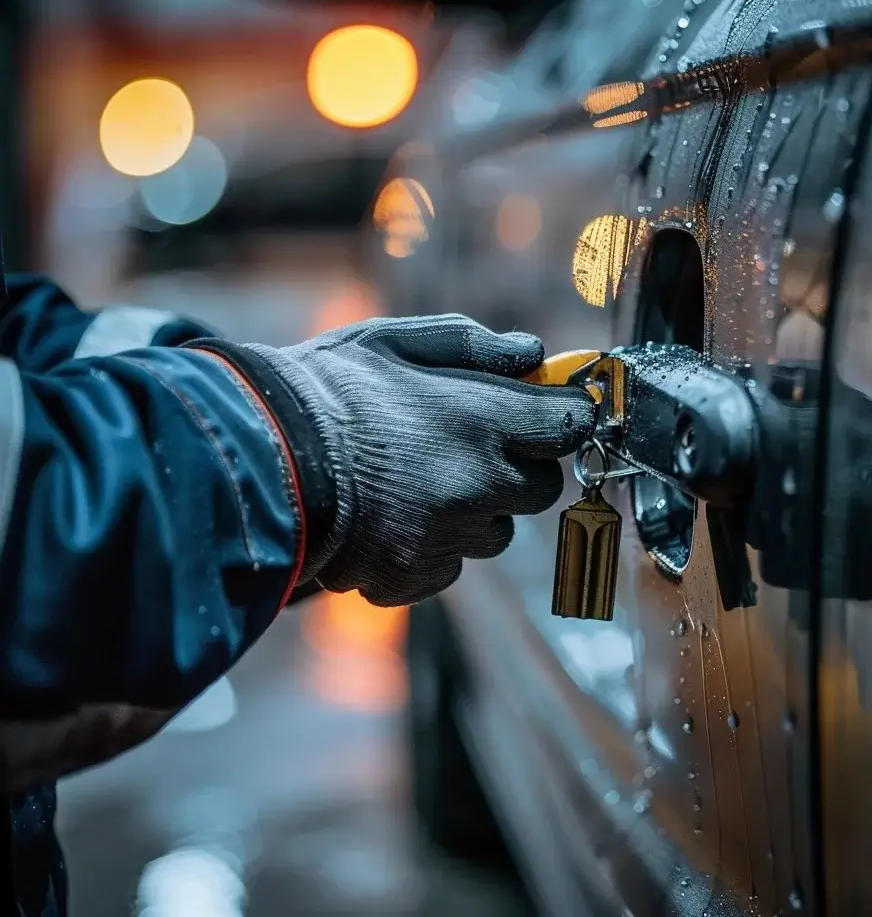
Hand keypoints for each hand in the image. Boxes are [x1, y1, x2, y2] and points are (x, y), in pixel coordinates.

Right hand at [242, 315, 594, 604]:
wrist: (254, 460)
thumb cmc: (326, 389)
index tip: (554, 410)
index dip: (565, 415)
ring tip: (423, 480)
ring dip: (479, 508)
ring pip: (498, 531)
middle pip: (543, 488)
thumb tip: (535, 356)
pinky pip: (452, 564)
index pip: (570, 425)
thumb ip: (475, 345)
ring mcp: (446, 539)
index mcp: (479, 421)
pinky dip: (436, 544)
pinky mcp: (413, 577)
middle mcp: (475, 487)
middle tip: (478, 444)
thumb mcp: (394, 341)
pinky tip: (394, 515)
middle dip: (522, 465)